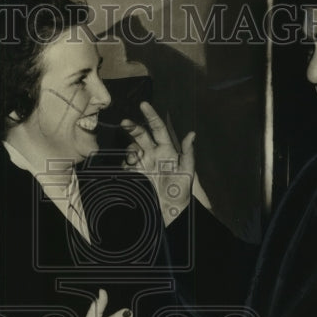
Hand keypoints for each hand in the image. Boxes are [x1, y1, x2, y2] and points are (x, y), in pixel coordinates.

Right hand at [121, 101, 195, 225]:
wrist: (170, 211)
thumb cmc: (182, 192)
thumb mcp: (187, 172)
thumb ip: (188, 153)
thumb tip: (192, 134)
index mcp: (167, 149)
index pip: (158, 128)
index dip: (151, 115)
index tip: (144, 105)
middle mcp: (154, 153)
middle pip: (141, 135)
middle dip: (133, 127)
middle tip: (125, 123)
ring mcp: (143, 163)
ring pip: (132, 148)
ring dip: (130, 150)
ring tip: (134, 159)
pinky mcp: (135, 174)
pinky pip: (126, 165)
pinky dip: (126, 164)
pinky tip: (131, 169)